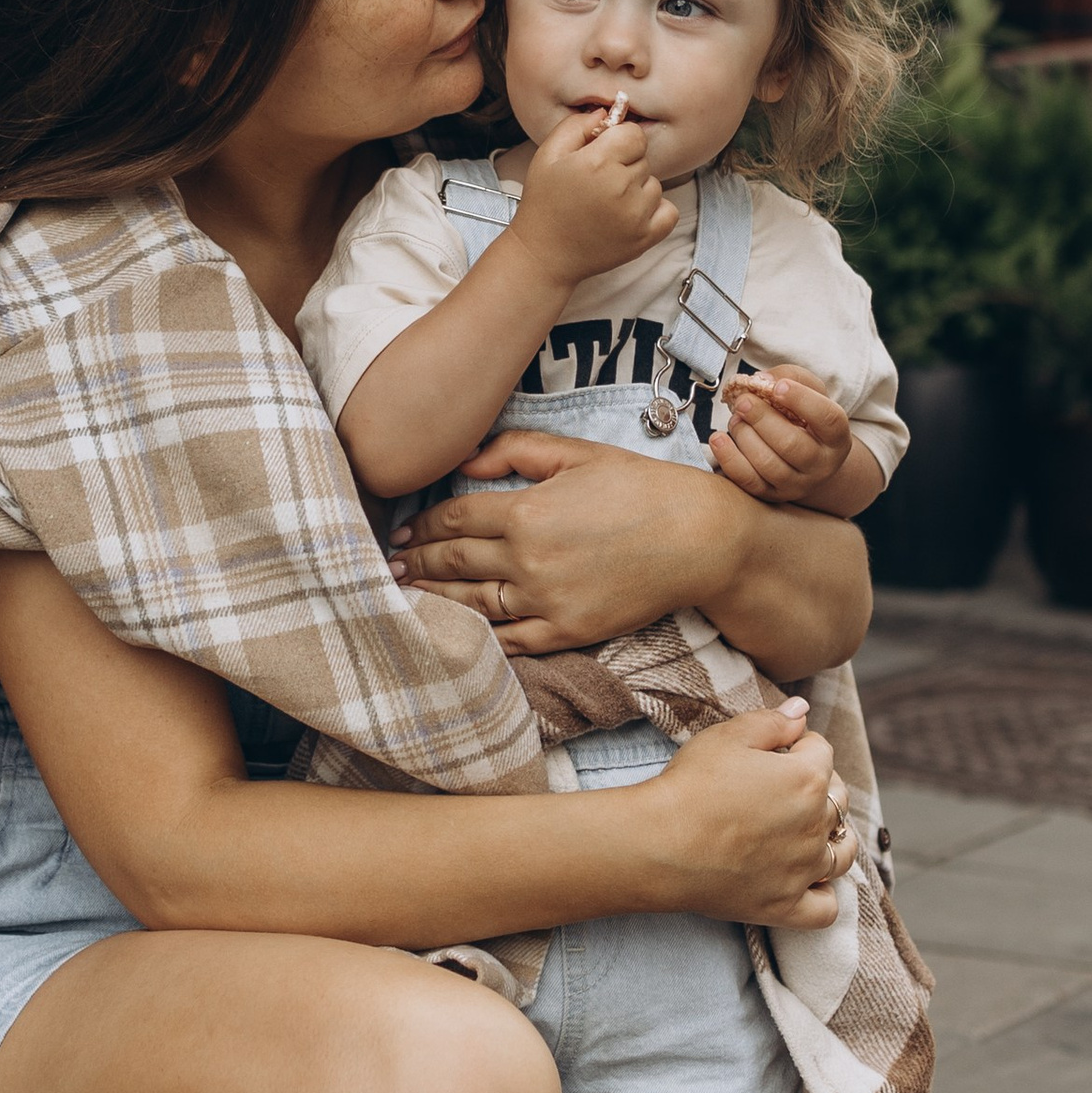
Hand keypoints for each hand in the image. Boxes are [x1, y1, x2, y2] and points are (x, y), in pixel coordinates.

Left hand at [390, 428, 731, 651]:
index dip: (424, 526)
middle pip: (455, 564)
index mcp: (526, 511)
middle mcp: (528, 560)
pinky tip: (456, 633)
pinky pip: (511, 641)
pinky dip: (479, 637)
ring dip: (435, 601)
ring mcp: (547, 601)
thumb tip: (464, 460)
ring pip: (473, 605)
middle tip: (391, 567)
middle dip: (418, 563)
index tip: (405, 531)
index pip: (455, 519)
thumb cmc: (642, 488)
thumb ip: (516, 451)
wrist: (700, 539)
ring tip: (408, 598)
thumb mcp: (579, 453)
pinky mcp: (569, 632)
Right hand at [507, 102, 675, 291]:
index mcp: (598, 162)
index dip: (619, 140)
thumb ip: (576, 125)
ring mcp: (636, 215)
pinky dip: (655, 211)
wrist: (544, 255)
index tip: (604, 153)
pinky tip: (630, 214)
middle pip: (643, 159)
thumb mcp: (548, 155)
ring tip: (608, 202)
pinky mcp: (645, 238)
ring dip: (637, 189)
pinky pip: (669, 211)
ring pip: (654, 184)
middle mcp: (621, 187)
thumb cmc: (544, 202)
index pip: (634, 134)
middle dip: (624, 165)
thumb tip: (606, 113)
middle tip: (598, 183)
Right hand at [643, 702, 853, 928]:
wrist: (658, 843)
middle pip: (838, 799)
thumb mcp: (727, 737)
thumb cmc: (690, 785)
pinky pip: (826, 909)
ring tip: (811, 831)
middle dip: (819, 785)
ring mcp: (804, 870)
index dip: (799, 744)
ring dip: (835, 838)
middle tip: (781, 785)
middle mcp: (815, 825)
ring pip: (842, 854)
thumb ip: (773, 722)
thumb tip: (802, 711)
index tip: (776, 749)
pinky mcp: (785, 905)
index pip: (821, 751)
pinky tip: (809, 882)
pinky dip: (824, 896)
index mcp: (807, 778)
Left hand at [712, 369, 854, 505]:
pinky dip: (729, 458)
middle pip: (791, 444)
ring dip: (744, 435)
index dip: (802, 400)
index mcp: (836, 437)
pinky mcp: (772, 494)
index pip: (828, 419)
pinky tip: (719, 439)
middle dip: (761, 418)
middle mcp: (822, 465)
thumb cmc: (804, 418)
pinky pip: (748, 481)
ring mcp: (797, 484)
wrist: (806, 458)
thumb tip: (761, 381)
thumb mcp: (808, 391)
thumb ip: (789, 377)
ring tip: (736, 419)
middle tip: (743, 401)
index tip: (778, 387)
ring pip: (768, 464)